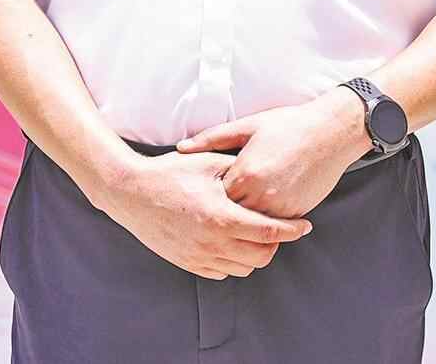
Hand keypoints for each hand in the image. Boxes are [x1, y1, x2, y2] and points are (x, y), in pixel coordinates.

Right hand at [98, 151, 312, 279]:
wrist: (130, 193)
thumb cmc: (169, 172)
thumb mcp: (207, 163)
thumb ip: (239, 170)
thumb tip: (266, 175)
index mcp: (222, 218)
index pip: (270, 232)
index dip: (293, 230)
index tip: (305, 225)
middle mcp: (213, 243)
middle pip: (262, 256)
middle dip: (275, 243)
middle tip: (277, 226)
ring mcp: (200, 256)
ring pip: (244, 268)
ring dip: (256, 253)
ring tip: (254, 233)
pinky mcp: (188, 263)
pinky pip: (223, 272)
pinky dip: (235, 261)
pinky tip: (232, 241)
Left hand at [175, 96, 369, 218]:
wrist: (331, 133)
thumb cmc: (288, 125)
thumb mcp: (247, 126)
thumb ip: (211, 139)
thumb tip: (181, 148)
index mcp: (245, 173)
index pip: (215, 196)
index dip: (206, 196)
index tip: (198, 193)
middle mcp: (261, 195)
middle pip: (231, 216)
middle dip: (222, 214)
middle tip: (209, 212)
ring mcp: (280, 207)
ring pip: (252, 227)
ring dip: (243, 222)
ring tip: (233, 215)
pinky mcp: (296, 213)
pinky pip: (273, 227)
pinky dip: (264, 223)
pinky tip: (257, 213)